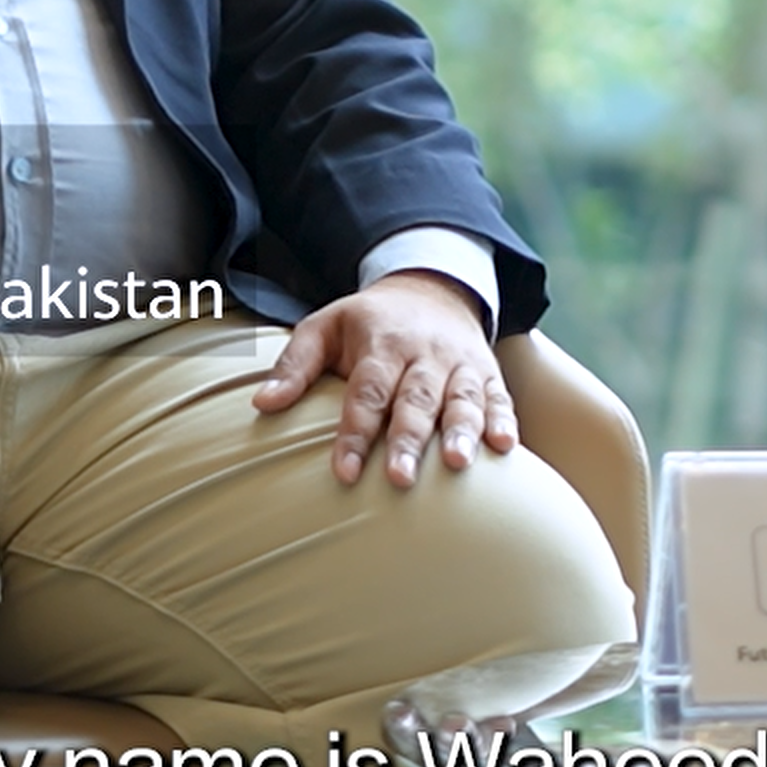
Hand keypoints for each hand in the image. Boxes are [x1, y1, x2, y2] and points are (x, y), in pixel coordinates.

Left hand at [250, 271, 515, 487]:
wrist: (431, 288)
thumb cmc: (368, 323)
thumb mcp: (324, 327)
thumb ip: (295, 364)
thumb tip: (262, 403)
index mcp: (381, 343)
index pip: (366, 392)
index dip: (355, 432)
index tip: (343, 473)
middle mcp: (424, 354)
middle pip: (415, 400)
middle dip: (408, 439)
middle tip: (399, 478)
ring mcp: (460, 364)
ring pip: (462, 399)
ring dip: (462, 431)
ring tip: (458, 465)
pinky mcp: (488, 374)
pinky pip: (500, 398)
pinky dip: (504, 421)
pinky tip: (505, 448)